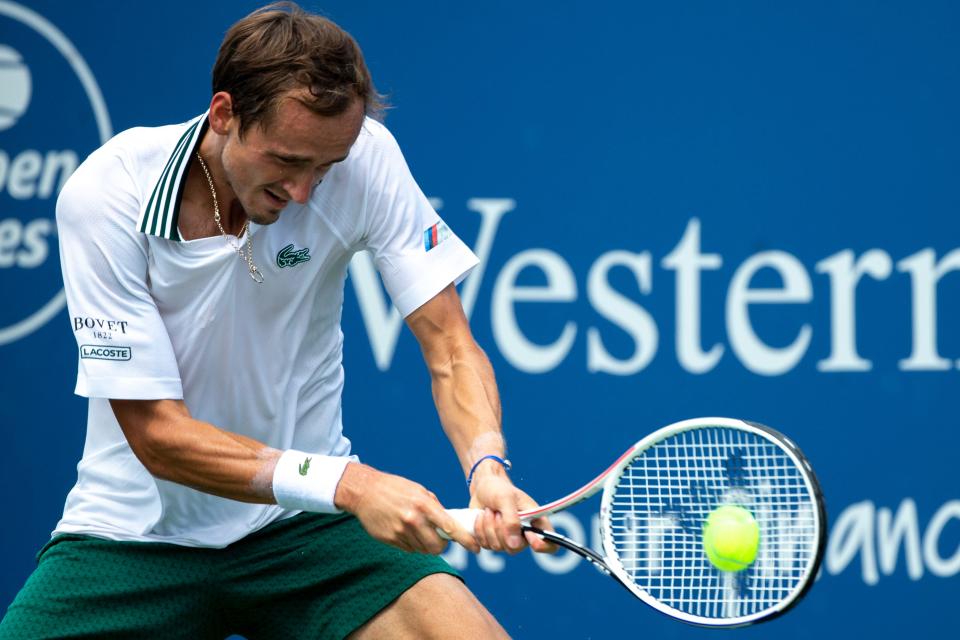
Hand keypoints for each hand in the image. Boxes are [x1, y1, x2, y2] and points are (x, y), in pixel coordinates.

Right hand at [335, 462, 479, 554]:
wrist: (365, 492)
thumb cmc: (396, 489)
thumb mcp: (419, 491)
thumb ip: (435, 507)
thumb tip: (450, 523)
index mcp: (424, 504)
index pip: (450, 527)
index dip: (466, 540)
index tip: (476, 548)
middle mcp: (413, 520)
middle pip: (437, 547)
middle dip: (442, 546)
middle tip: (440, 539)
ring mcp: (400, 531)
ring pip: (422, 550)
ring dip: (425, 545)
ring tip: (418, 530)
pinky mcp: (390, 540)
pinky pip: (408, 549)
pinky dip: (411, 544)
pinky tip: (405, 531)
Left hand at [468, 459, 555, 554]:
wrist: (482, 488)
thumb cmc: (499, 489)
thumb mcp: (506, 498)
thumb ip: (511, 520)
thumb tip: (514, 545)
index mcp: (536, 522)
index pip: (551, 544)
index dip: (542, 546)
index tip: (528, 534)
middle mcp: (524, 535)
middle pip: (515, 548)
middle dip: (501, 529)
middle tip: (497, 512)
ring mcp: (508, 540)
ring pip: (497, 547)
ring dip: (488, 526)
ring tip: (489, 511)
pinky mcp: (493, 541)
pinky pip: (485, 545)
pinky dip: (479, 530)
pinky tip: (481, 517)